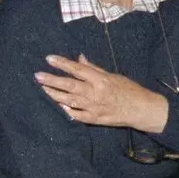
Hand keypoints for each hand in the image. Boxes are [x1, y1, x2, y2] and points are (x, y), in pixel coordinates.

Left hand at [36, 54, 168, 131]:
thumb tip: (79, 58)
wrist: (141, 109)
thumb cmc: (128, 89)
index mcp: (100, 80)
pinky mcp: (94, 119)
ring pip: (69, 100)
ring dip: (54, 94)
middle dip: (51, 80)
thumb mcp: (112, 75)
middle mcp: (95, 93)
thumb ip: (93, 68)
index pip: (77, 69)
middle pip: (69, 85)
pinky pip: (77, 115)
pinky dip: (67, 110)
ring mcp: (93, 107)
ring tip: (43, 89)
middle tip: (38, 76)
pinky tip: (58, 105)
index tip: (49, 59)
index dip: (62, 64)